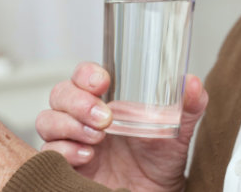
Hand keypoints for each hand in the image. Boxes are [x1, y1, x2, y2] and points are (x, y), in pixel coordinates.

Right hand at [34, 62, 207, 191]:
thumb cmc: (160, 160)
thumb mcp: (178, 130)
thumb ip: (188, 106)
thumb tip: (192, 83)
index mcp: (105, 100)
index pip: (83, 76)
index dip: (86, 74)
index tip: (102, 82)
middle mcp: (83, 117)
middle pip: (60, 94)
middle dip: (78, 102)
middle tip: (104, 118)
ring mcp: (72, 140)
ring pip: (48, 120)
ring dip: (69, 125)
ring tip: (97, 138)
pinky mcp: (66, 166)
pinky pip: (49, 152)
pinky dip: (64, 151)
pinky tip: (87, 156)